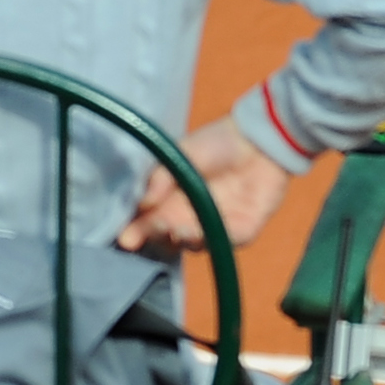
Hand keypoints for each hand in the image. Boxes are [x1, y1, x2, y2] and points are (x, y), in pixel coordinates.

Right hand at [123, 118, 299, 257]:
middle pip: (168, 237)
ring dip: (183, 239)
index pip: (149, 221)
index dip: (137, 231)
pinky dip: (212, 239)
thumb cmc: (218, 143)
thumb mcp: (182, 153)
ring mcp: (216, 225)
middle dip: (157, 236)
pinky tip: (198, 232)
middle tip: (153, 227)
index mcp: (172, 199)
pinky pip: (225, 242)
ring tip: (174, 229)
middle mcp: (191, 217)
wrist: (259, 140)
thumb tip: (143, 204)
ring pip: (194, 244)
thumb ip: (161, 177)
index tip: (125, 238)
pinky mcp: (242, 231)